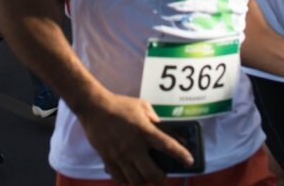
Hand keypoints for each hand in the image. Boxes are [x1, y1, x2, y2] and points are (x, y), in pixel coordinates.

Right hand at [76, 93, 192, 184]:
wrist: (94, 107)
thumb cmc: (119, 105)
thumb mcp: (142, 106)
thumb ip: (154, 119)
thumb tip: (164, 131)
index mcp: (144, 131)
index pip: (168, 146)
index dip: (181, 156)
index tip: (189, 162)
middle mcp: (134, 146)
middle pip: (152, 173)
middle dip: (161, 178)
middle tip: (162, 175)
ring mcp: (120, 155)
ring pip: (136, 180)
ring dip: (143, 180)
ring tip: (145, 175)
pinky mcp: (108, 159)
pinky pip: (120, 178)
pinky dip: (127, 179)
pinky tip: (129, 174)